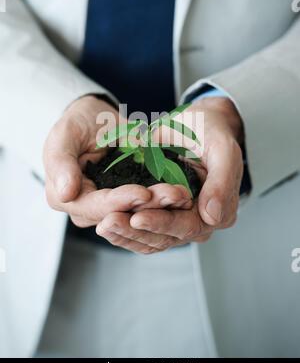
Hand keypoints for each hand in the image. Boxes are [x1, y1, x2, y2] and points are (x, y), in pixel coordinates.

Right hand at [43, 95, 192, 231]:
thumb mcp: (64, 135)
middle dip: (149, 207)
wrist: (93, 119)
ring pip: (137, 213)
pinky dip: (165, 200)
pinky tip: (183, 194)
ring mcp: (108, 207)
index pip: (96, 206)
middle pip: (120, 214)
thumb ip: (61, 162)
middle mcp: (86, 209)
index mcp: (64, 197)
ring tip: (183, 195)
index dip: (121, 201)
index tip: (144, 193)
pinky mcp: (126, 200)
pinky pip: (146, 205)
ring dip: (162, 206)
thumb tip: (66, 194)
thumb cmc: (77, 123)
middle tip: (176, 195)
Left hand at [97, 97, 243, 252]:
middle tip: (109, 222)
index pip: (188, 226)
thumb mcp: (223, 149)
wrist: (197, 124)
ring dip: (124, 234)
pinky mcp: (158, 213)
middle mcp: (197, 221)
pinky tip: (103, 223)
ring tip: (103, 225)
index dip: (162, 224)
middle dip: (135, 231)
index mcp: (217, 211)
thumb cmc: (211, 132)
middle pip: (164, 237)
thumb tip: (212, 217)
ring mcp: (176, 219)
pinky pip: (140, 230)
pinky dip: (122, 229)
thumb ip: (222, 182)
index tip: (137, 218)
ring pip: (149, 238)